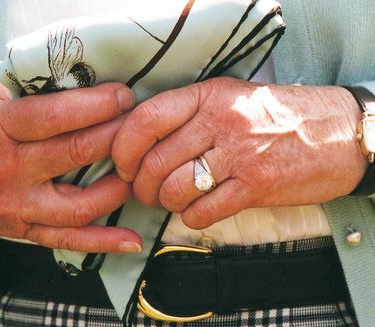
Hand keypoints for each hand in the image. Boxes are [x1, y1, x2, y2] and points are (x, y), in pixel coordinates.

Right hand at [0, 83, 142, 252]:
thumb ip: (31, 95)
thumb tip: (86, 85)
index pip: (53, 116)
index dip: (95, 105)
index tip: (123, 96)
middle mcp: (6, 170)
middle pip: (73, 154)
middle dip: (115, 136)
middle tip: (139, 123)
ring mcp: (16, 205)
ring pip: (77, 205)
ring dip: (117, 188)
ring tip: (139, 168)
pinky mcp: (23, 229)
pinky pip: (67, 240)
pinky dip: (101, 242)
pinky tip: (131, 240)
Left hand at [113, 77, 365, 228]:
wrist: (336, 132)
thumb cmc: (277, 115)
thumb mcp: (230, 97)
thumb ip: (188, 113)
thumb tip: (142, 142)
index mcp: (208, 95)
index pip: (146, 119)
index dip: (123, 147)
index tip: (123, 164)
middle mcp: (220, 122)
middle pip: (155, 162)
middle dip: (140, 186)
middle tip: (143, 192)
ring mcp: (238, 155)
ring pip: (175, 189)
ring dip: (164, 203)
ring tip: (170, 201)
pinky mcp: (256, 186)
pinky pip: (204, 211)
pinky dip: (190, 217)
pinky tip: (195, 211)